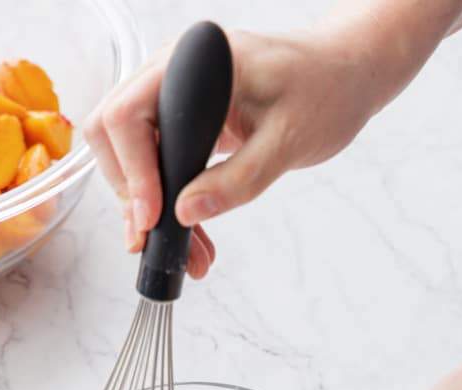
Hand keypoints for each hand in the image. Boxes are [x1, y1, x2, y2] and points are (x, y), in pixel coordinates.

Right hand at [84, 29, 379, 276]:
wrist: (345, 78)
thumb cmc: (327, 90)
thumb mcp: (288, 141)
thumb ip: (238, 179)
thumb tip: (185, 214)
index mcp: (196, 62)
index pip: (128, 115)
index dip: (132, 173)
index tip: (151, 219)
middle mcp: (174, 74)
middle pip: (115, 136)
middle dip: (132, 196)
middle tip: (157, 243)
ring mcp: (176, 98)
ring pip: (133, 157)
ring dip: (150, 209)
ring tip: (185, 254)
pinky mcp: (185, 122)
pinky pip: (159, 165)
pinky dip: (169, 204)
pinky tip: (191, 238)